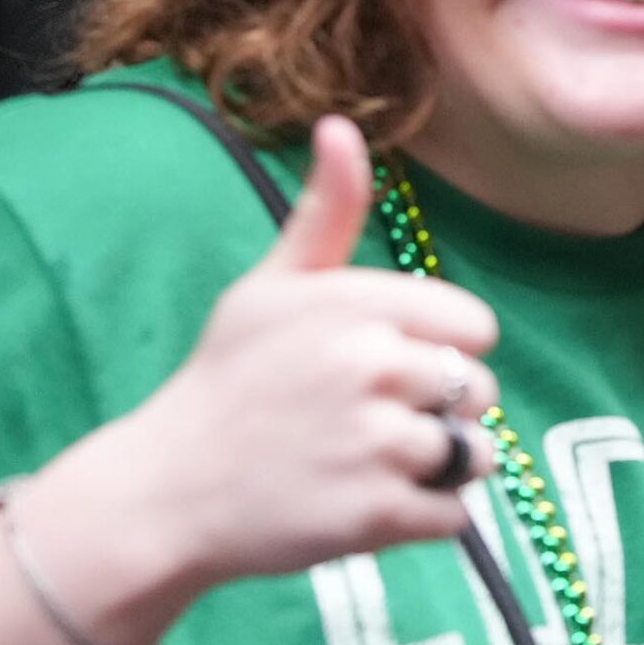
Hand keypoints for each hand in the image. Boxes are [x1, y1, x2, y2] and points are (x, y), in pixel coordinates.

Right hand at [98, 116, 500, 587]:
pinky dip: (424, 519)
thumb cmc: (226, 380)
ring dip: (436, 467)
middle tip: (369, 421)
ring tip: (371, 463)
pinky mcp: (378, 516)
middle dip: (437, 410)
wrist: (166, 492)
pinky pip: (454, 515)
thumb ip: (326, 212)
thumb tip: (340, 125)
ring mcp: (378, 443)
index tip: (390, 364)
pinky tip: (367, 502)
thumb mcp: (270, 285)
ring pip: (473, 455)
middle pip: (478, 390)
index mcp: (357, 305)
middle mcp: (374, 367)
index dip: (441, 349)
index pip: (474, 327)